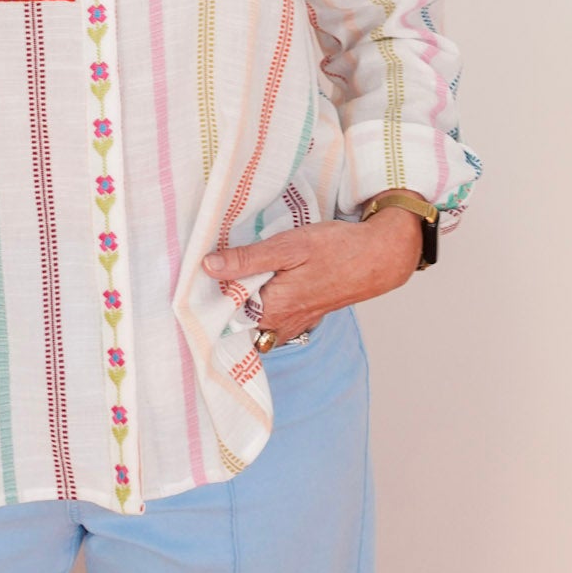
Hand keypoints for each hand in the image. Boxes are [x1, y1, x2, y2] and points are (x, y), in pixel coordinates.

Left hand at [201, 205, 422, 341]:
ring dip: (237, 306)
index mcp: (272, 309)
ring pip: (252, 323)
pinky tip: (253, 287)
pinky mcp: (302, 317)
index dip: (205, 298)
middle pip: (235, 322)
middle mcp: (280, 325)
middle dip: (219, 302)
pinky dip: (257, 309)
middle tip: (205, 275)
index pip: (222, 315)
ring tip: (225, 281)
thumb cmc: (336, 249)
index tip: (192, 280)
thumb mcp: (288, 246)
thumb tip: (208, 266)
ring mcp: (292, 324)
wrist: (379, 258)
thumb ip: (247, 260)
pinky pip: (269, 322)